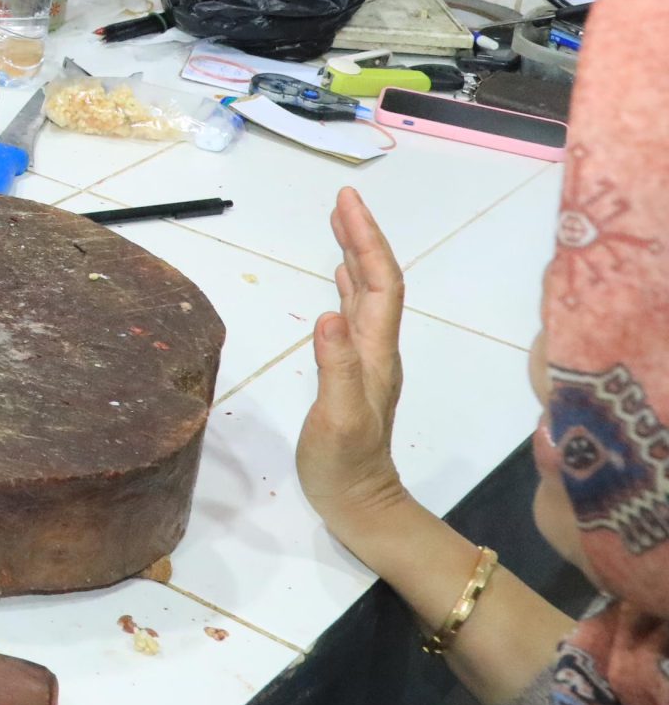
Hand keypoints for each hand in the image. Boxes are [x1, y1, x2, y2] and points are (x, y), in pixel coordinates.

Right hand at [296, 186, 413, 545]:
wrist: (362, 505)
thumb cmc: (345, 465)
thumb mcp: (338, 419)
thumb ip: (335, 368)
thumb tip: (326, 313)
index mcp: (374, 352)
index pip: (378, 283)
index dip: (365, 240)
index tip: (346, 202)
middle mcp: (376, 349)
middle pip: (376, 280)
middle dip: (361, 236)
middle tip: (341, 199)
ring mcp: (366, 360)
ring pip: (366, 294)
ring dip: (354, 254)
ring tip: (338, 223)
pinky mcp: (351, 371)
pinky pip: (354, 314)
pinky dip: (346, 284)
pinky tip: (337, 277)